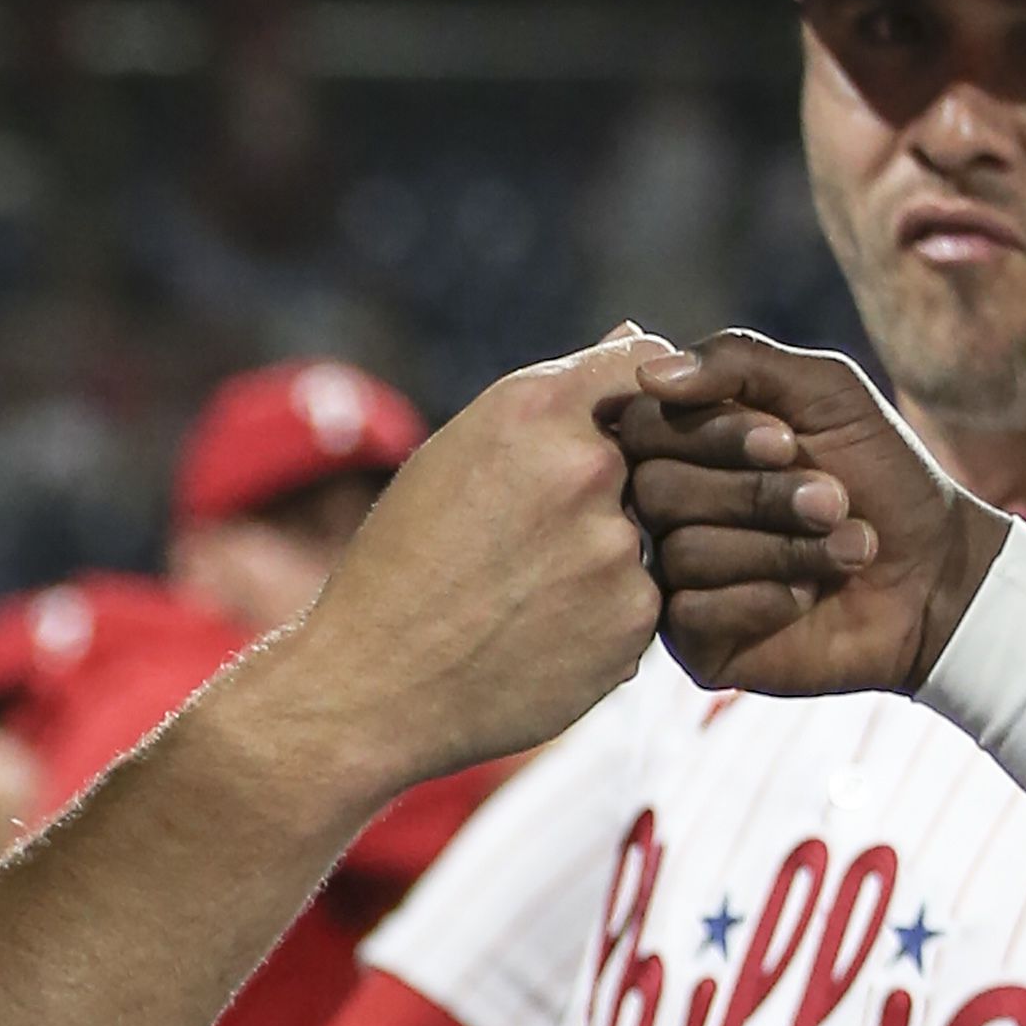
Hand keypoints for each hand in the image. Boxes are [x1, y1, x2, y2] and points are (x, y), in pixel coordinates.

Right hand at [285, 333, 667, 783]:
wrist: (368, 689)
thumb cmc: (399, 566)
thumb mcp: (453, 457)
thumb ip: (556, 398)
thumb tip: (636, 336)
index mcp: (530, 410)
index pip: (643, 364)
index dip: (640, 396)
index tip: (621, 428)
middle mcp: (584, 466)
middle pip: (657, 453)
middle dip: (622, 486)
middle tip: (547, 536)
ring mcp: (616, 546)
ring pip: (655, 532)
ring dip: (610, 557)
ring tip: (529, 593)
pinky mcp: (634, 621)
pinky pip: (647, 600)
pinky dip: (606, 615)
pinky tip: (540, 634)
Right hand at [610, 331, 1014, 697]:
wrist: (936, 575)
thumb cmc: (882, 476)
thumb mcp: (828, 392)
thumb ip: (740, 361)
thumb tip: (648, 372)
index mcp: (685, 444)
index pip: (640, 425)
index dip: (710, 434)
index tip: (787, 441)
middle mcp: (664, 509)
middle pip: (655, 490)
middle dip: (757, 494)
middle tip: (834, 501)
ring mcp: (672, 576)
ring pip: (682, 553)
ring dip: (781, 549)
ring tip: (849, 549)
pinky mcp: (691, 638)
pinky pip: (692, 614)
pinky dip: (766, 600)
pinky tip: (808, 597)